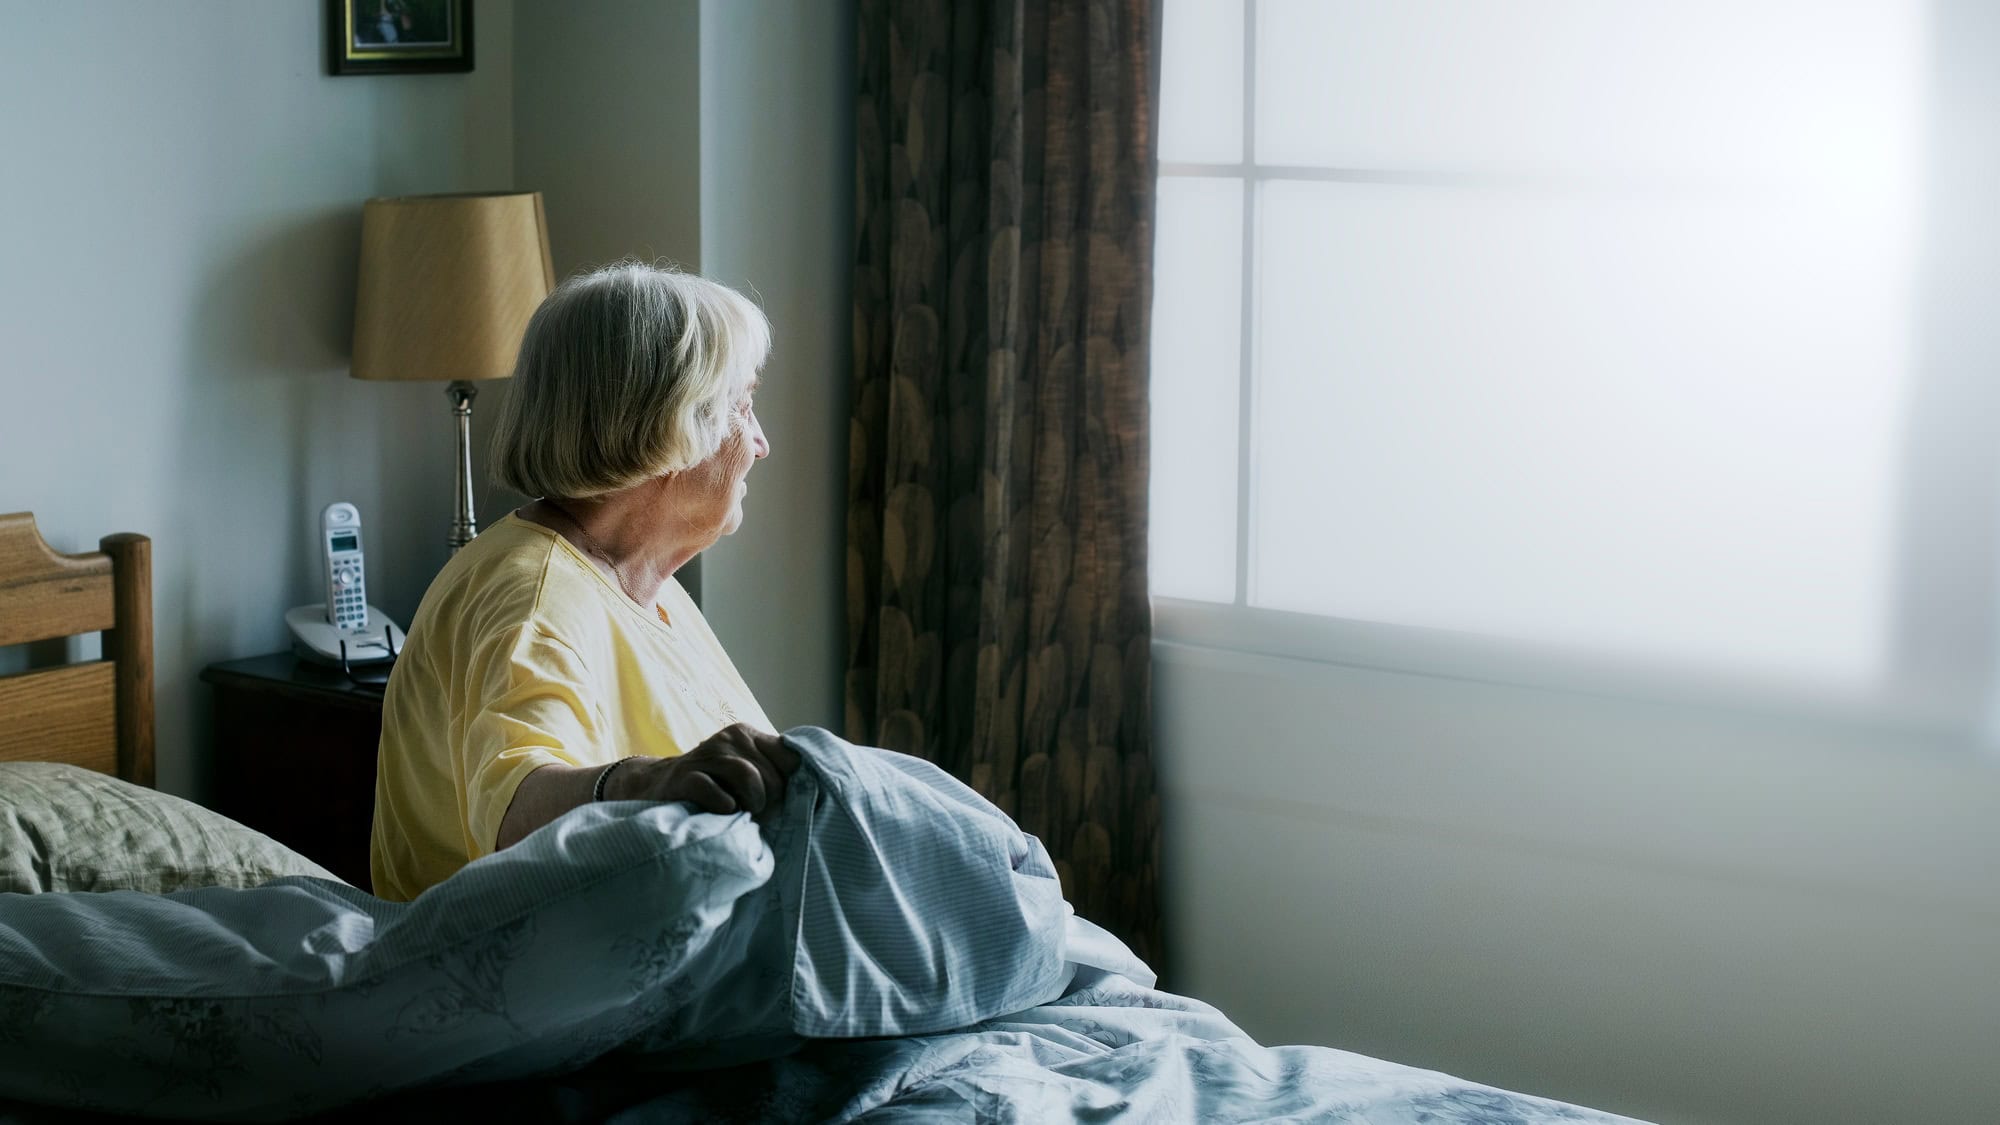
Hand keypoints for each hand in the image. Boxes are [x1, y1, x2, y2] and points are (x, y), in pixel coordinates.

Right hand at [607, 723, 800, 815]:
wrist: (658, 786)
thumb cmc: (713, 785)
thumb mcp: (744, 770)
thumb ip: (772, 771)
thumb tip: (813, 788)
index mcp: (748, 734)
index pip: (790, 757)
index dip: (793, 785)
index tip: (784, 802)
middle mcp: (730, 738)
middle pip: (772, 773)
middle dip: (772, 802)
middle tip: (761, 816)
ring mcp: (706, 755)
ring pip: (748, 776)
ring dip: (754, 803)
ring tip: (747, 814)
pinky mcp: (685, 776)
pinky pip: (713, 790)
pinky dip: (724, 805)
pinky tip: (725, 811)